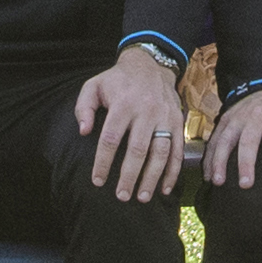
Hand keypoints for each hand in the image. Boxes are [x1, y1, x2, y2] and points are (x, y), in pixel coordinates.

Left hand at [78, 48, 187, 204]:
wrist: (150, 64)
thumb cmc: (117, 80)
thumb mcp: (94, 85)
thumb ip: (84, 107)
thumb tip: (83, 132)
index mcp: (123, 104)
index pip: (111, 138)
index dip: (103, 162)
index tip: (97, 181)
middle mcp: (146, 111)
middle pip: (138, 150)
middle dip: (129, 176)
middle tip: (121, 196)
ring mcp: (165, 117)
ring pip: (160, 152)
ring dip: (152, 178)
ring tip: (142, 198)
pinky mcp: (177, 122)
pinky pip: (178, 150)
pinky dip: (173, 171)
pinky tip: (165, 188)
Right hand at [204, 87, 261, 190]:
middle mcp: (256, 117)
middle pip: (248, 141)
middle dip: (245, 164)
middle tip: (245, 186)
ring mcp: (239, 117)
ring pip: (226, 139)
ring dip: (220, 161)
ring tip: (218, 182)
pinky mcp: (226, 119)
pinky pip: (215, 138)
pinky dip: (210, 156)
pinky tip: (208, 175)